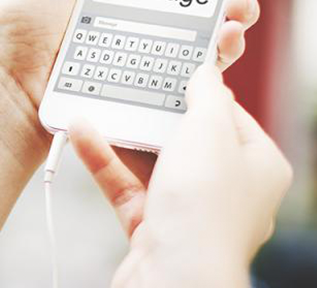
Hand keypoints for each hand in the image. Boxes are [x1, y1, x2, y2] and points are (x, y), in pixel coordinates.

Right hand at [69, 65, 292, 287]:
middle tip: (131, 85)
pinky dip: (104, 159)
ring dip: (122, 133)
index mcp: (255, 164)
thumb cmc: (203, 207)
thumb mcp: (210, 129)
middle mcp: (224, 187)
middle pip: (184, 135)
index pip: (227, 114)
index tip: (175, 71)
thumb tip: (206, 72)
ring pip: (151, 159)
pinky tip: (82, 134)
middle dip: (153, 112)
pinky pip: (126, 182)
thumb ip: (208, 93)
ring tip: (98, 104)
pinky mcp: (153, 223)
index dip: (201, 90)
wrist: (172, 280)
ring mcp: (188, 207)